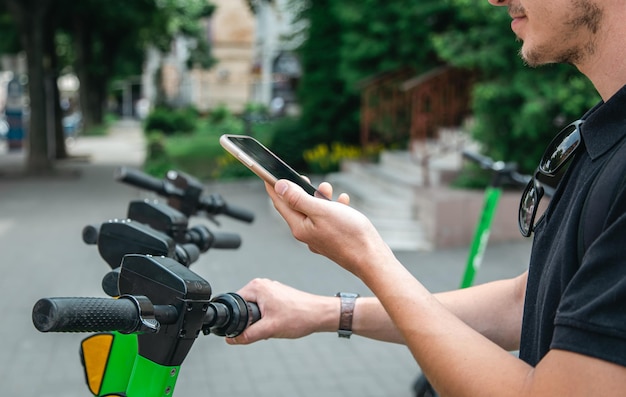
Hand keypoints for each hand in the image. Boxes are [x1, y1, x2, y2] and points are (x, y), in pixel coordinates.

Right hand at [226, 278, 337, 344]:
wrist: (319, 314)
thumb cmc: (299, 316)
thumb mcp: (269, 329)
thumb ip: (247, 335)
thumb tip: (232, 339)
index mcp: (256, 287)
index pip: (235, 304)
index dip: (237, 319)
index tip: (246, 329)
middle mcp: (262, 285)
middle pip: (244, 307)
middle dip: (251, 321)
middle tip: (264, 328)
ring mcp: (271, 289)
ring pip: (255, 309)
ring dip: (260, 321)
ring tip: (274, 325)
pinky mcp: (278, 295)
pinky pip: (264, 308)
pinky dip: (268, 318)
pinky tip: (279, 323)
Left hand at [265, 179, 392, 277]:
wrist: (371, 258)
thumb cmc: (349, 234)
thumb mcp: (321, 210)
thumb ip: (298, 198)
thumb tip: (280, 187)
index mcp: (299, 227)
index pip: (280, 203)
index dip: (273, 186)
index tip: (268, 173)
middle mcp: (306, 234)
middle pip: (296, 207)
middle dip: (300, 190)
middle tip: (303, 177)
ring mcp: (319, 238)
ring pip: (313, 211)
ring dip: (320, 197)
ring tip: (328, 188)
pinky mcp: (332, 239)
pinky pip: (327, 219)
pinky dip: (333, 207)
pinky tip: (343, 201)